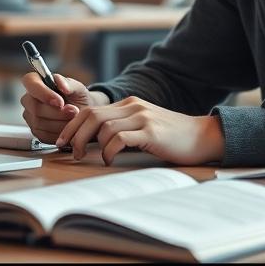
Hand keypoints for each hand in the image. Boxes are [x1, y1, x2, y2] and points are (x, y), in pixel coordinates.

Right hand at [19, 72, 105, 143]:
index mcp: (35, 82)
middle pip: (36, 108)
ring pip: (40, 123)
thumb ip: (68, 83)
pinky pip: (44, 135)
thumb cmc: (77, 98)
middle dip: (58, 112)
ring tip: (74, 119)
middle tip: (74, 111)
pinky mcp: (35, 132)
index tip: (60, 102)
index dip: (44, 94)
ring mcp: (30, 117)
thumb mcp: (77, 87)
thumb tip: (61, 85)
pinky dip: (59, 133)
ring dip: (61, 123)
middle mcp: (28, 99)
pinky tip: (68, 127)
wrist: (82, 115)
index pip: (30, 83)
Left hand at [55, 96, 224, 166]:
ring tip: (87, 158)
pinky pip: (120, 138)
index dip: (72, 124)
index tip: (62, 141)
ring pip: (103, 126)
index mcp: (129, 104)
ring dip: (89, 144)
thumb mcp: (143, 127)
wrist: (202, 136)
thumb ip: (122, 129)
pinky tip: (109, 160)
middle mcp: (133, 106)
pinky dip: (109, 151)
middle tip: (68, 151)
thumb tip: (94, 142)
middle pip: (91, 115)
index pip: (91, 109)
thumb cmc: (171, 137)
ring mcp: (142, 117)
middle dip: (74, 133)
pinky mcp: (151, 131)